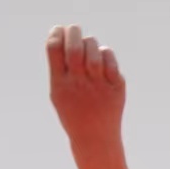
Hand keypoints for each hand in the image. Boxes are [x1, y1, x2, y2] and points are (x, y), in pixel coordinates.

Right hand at [47, 24, 124, 140]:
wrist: (95, 140)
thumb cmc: (74, 112)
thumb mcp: (59, 93)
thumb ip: (59, 67)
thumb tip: (63, 34)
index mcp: (59, 85)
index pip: (54, 49)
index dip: (56, 33)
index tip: (59, 30)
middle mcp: (78, 84)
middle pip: (74, 46)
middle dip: (73, 31)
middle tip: (74, 29)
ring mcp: (98, 85)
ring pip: (93, 49)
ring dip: (90, 43)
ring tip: (88, 47)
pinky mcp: (116, 87)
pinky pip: (109, 58)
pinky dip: (105, 54)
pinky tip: (101, 60)